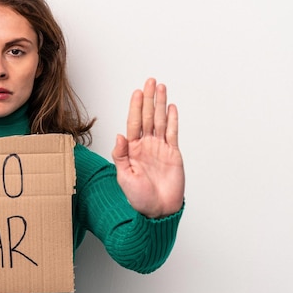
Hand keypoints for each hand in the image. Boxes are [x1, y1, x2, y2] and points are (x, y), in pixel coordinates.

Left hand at [112, 78, 184, 217]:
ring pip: (161, 121)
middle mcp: (146, 146)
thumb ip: (121, 155)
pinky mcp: (173, 154)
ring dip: (161, 104)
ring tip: (161, 87)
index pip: (134, 123)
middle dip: (148, 99)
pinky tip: (172, 107)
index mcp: (132, 150)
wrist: (158, 210)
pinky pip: (173, 133)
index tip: (137, 92)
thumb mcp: (124, 176)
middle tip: (150, 81)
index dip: (136, 107)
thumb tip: (119, 135)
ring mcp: (160, 148)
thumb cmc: (139, 197)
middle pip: (148, 117)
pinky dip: (173, 120)